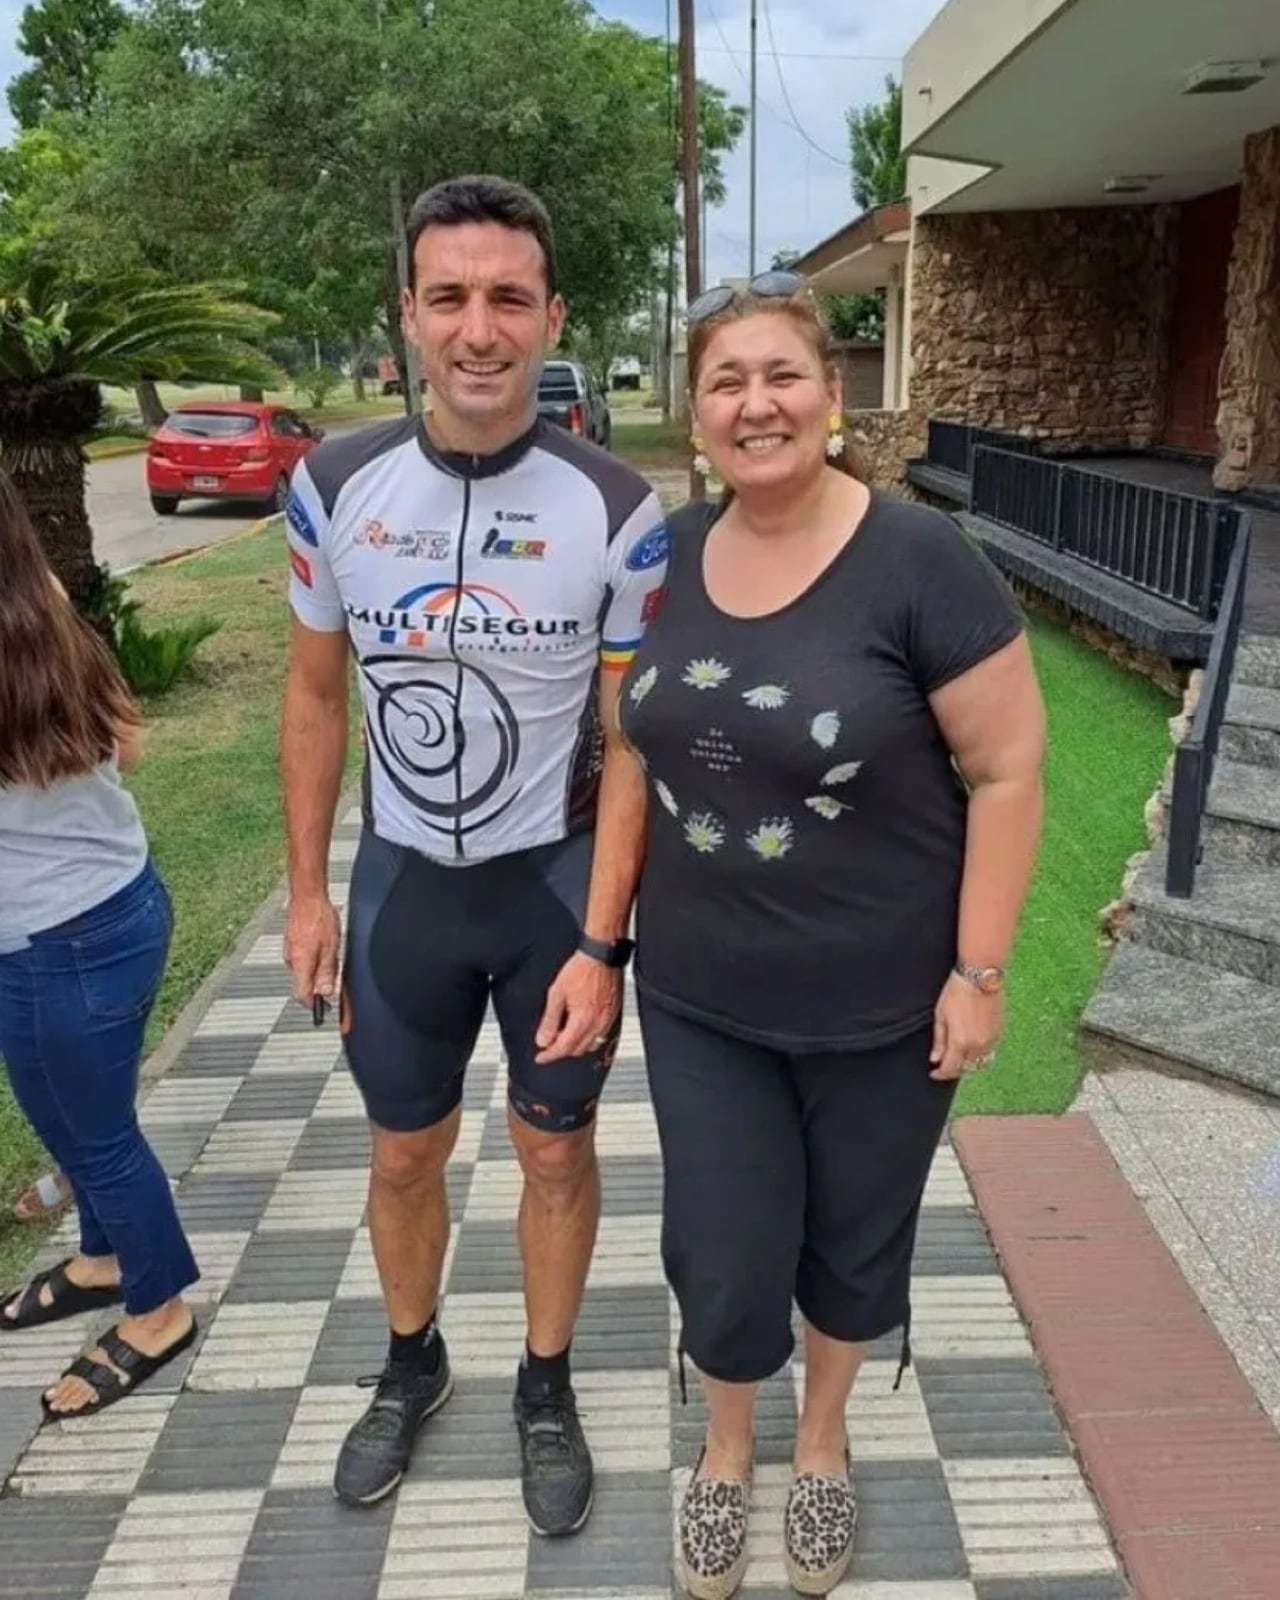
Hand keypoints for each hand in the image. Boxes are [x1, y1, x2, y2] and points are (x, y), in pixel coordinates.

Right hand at [284, 891, 341, 1006]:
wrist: (307, 895)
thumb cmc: (318, 917)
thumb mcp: (330, 948)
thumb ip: (327, 972)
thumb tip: (326, 993)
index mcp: (300, 965)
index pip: (302, 996)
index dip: (315, 1006)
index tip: (326, 1010)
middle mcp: (291, 960)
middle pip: (303, 985)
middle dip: (320, 988)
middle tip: (336, 982)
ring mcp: (290, 951)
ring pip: (304, 972)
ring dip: (318, 972)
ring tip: (332, 957)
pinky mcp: (292, 943)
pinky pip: (303, 960)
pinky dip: (314, 960)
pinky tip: (325, 949)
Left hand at [535, 951, 621, 1063]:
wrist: (602, 955)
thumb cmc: (581, 968)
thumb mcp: (557, 993)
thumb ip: (550, 1020)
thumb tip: (543, 1040)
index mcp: (582, 1020)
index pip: (564, 1048)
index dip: (549, 1055)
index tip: (540, 1057)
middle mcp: (598, 1024)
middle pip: (578, 1049)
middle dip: (562, 1050)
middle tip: (549, 1043)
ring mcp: (608, 1020)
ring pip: (591, 1045)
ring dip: (576, 1045)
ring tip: (563, 1035)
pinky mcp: (614, 1014)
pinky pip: (601, 1035)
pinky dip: (589, 1037)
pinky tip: (580, 1027)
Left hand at [929, 972, 1002, 1081]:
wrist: (980, 977)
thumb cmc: (957, 993)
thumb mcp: (940, 1015)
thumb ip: (939, 1040)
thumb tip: (935, 1059)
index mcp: (960, 1041)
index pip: (950, 1068)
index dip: (940, 1074)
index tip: (934, 1073)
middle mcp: (978, 1045)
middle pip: (966, 1068)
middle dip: (954, 1069)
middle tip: (945, 1064)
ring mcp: (991, 1040)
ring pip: (980, 1062)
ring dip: (969, 1063)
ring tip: (958, 1056)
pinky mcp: (999, 1032)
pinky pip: (989, 1051)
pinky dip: (979, 1053)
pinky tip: (971, 1045)